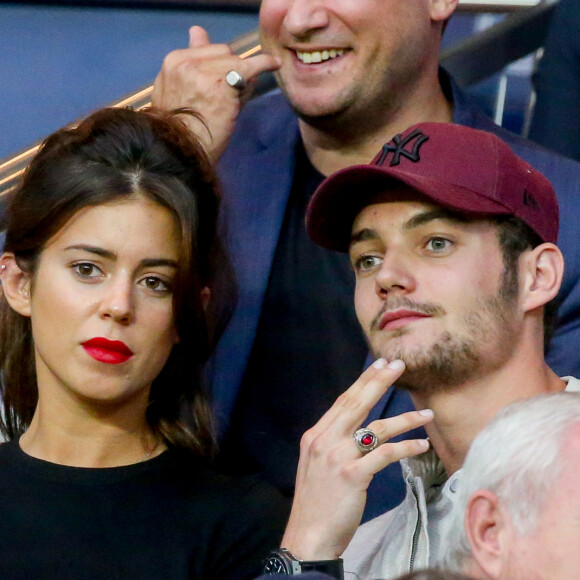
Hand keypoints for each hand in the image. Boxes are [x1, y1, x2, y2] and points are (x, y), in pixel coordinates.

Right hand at [152, 26, 280, 161]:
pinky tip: (274, 64)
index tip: (225, 83)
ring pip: (236, 62)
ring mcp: (204, 72)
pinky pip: (249, 66)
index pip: (207, 50)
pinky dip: (264, 64)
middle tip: (232, 94)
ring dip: (243, 77)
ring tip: (237, 100)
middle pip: (223, 53)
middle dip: (232, 69)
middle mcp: (186, 62)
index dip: (220, 66)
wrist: (184, 153)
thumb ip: (192, 62)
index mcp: (173, 62)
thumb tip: (199, 31)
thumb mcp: (177, 90)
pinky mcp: (223, 84)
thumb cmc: (183, 130)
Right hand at [282, 359, 433, 560]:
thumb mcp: (316, 465)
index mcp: (316, 436)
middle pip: (357, 404)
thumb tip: (357, 429)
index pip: (343, 402)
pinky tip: (421, 443)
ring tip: (427, 412)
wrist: (307, 535)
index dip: (363, 382)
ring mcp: (337, 456)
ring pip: (376, 428)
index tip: (379, 364)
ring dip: (405, 418)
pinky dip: (406, 446)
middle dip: (380, 381)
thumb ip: (333, 443)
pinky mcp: (351, 475)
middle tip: (399, 364)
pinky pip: (385, 454)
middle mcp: (324, 440)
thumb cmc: (316, 502)